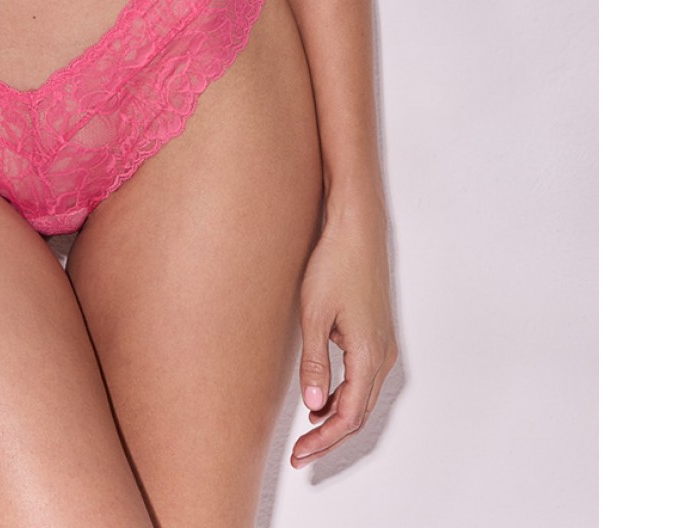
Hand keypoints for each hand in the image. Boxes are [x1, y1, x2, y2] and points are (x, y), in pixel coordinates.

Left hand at [291, 209, 397, 467]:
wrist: (357, 229)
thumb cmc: (335, 264)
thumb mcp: (314, 314)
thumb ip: (314, 362)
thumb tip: (313, 405)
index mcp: (369, 356)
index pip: (348, 417)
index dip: (324, 440)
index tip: (300, 454)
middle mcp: (383, 356)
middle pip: (359, 413)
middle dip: (329, 437)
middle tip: (301, 454)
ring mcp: (383, 346)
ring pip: (363, 397)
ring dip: (337, 417)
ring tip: (307, 431)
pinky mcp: (377, 335)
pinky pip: (363, 379)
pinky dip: (344, 395)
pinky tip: (321, 397)